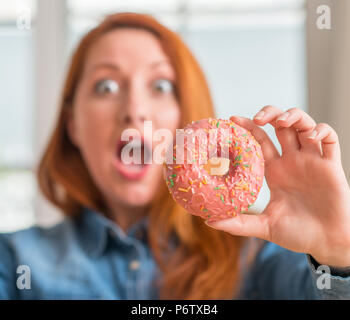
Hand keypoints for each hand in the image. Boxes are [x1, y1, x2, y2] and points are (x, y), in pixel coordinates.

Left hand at [206, 106, 349, 266]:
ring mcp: (312, 161)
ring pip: (304, 125)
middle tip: (258, 118)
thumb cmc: (297, 234)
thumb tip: (209, 221)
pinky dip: (322, 130)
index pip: (260, 140)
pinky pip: (330, 138)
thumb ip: (239, 223)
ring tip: (281, 121)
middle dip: (270, 114)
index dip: (248, 127)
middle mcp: (292, 161)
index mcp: (275, 170)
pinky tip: (311, 136)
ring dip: (293, 116)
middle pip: (282, 126)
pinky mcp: (331, 166)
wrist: (326, 243)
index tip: (232, 119)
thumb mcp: (265, 226)